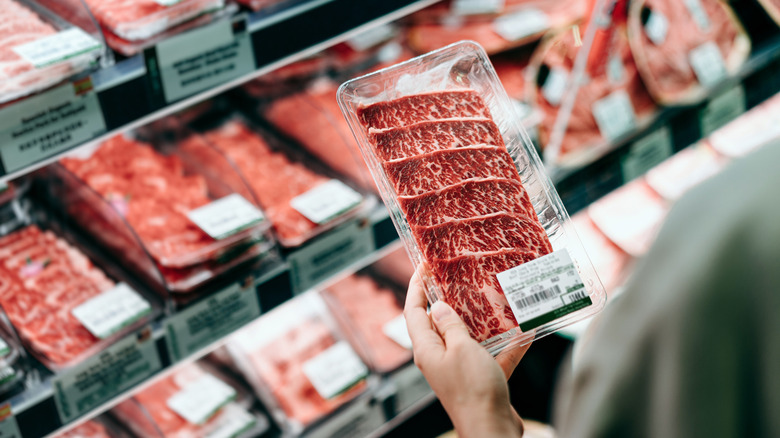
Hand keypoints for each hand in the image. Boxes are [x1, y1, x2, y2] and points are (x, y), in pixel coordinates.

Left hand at [404, 270, 530, 437]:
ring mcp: (460, 369)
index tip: (423, 265)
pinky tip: (525, 332)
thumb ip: (451, 325)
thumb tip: (438, 306)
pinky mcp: (481, 380)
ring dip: (482, 321)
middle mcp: (439, 358)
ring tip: (494, 297)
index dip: (416, 286)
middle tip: (460, 276)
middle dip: (449, 300)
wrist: (492, 429)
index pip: (414, 311)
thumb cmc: (473, 389)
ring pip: (468, 338)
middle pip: (439, 323)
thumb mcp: (461, 349)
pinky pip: (492, 356)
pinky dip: (507, 346)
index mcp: (427, 349)